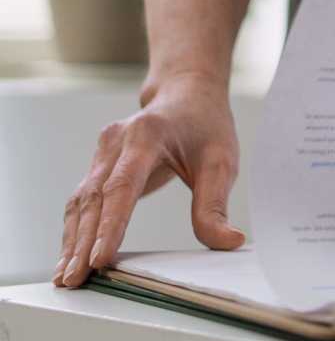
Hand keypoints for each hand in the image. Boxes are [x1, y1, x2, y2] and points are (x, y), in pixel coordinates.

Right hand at [53, 72, 245, 287]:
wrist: (187, 93)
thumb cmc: (205, 126)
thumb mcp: (221, 160)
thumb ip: (216, 204)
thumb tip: (228, 242)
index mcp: (148, 135)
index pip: (123, 185)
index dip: (110, 224)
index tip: (99, 259)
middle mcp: (118, 140)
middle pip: (95, 197)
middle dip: (83, 242)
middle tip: (76, 280)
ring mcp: (104, 150)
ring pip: (82, 201)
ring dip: (73, 241)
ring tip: (67, 279)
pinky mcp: (99, 163)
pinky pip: (82, 200)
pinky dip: (75, 230)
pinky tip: (70, 258)